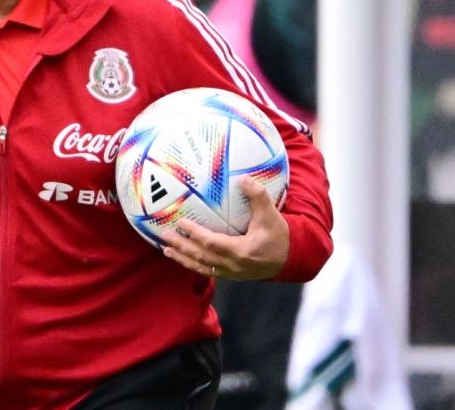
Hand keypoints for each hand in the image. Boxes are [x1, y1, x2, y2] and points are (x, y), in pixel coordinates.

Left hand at [161, 176, 288, 280]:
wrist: (291, 259)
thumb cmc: (279, 236)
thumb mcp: (270, 215)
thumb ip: (258, 197)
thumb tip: (244, 179)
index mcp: (241, 251)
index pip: (212, 243)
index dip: (195, 234)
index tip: (181, 223)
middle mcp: (233, 265)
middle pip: (201, 257)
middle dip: (182, 246)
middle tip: (164, 236)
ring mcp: (231, 273)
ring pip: (202, 267)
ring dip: (183, 258)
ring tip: (166, 249)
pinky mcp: (231, 275)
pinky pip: (208, 271)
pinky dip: (193, 265)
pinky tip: (182, 258)